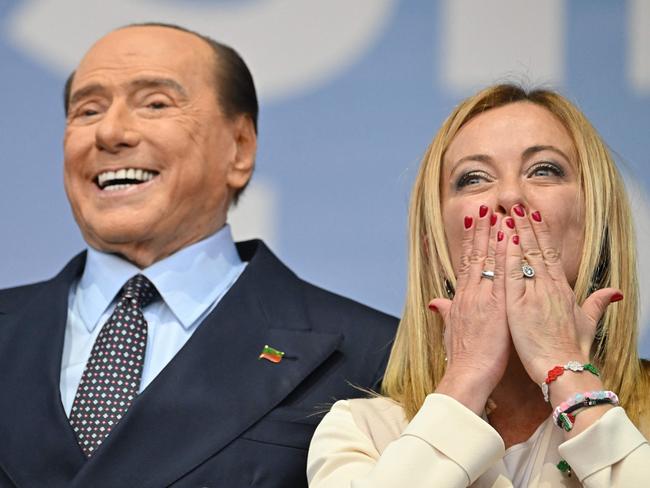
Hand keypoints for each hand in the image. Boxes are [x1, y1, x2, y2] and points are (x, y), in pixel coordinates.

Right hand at [431, 205, 512, 411]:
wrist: (467, 375)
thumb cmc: (462, 357)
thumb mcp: (450, 331)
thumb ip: (445, 313)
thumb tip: (436, 303)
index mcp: (461, 299)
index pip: (466, 263)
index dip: (469, 241)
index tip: (474, 222)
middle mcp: (470, 293)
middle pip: (474, 255)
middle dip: (479, 230)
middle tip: (484, 206)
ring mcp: (483, 297)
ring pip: (487, 259)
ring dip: (491, 235)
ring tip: (495, 212)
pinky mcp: (496, 305)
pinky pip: (501, 274)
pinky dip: (503, 255)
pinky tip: (507, 237)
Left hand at [504, 205, 620, 383]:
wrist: (564, 369)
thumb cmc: (572, 349)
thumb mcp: (588, 323)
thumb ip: (598, 303)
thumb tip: (615, 292)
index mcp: (562, 289)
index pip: (550, 253)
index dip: (542, 232)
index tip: (534, 214)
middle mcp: (549, 287)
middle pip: (538, 248)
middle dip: (528, 225)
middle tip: (517, 204)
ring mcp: (535, 294)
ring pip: (525, 256)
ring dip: (516, 232)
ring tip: (507, 212)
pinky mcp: (519, 305)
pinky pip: (512, 274)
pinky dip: (509, 255)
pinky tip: (505, 238)